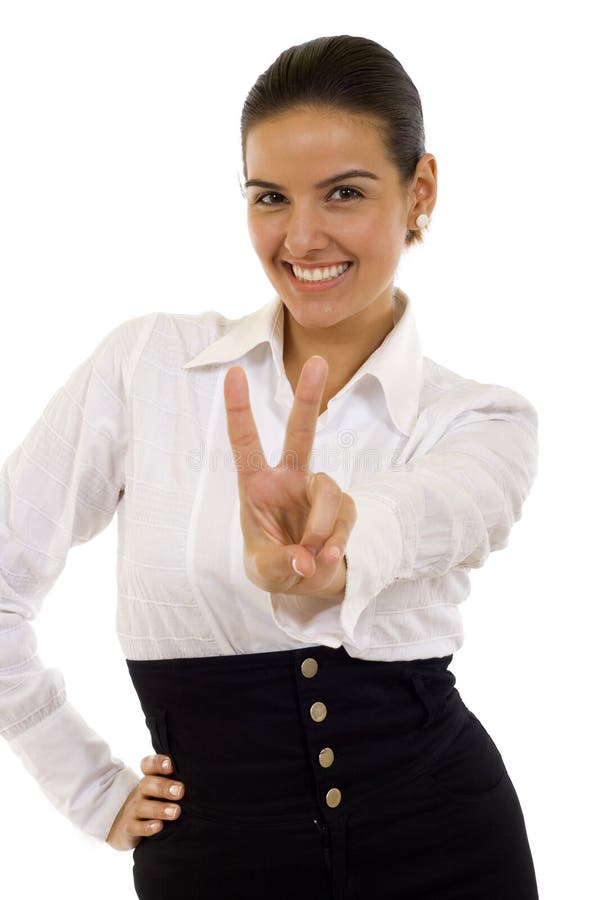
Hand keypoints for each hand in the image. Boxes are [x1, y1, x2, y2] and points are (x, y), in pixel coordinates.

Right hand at [105, 756, 184, 850]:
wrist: (123, 823)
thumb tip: (202, 781)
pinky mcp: (128, 828)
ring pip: (142, 806)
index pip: (148, 765)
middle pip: (147, 783)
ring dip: (160, 809)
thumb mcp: (161, 789)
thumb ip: (176, 782)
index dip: (158, 763)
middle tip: (180, 791)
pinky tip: (159, 827)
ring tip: (176, 812)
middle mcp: (141, 792)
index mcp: (150, 779)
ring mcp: (133, 809)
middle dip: (164, 787)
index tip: (171, 765)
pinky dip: (147, 827)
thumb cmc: (153, 802)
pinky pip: (135, 827)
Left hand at [223, 355, 355, 598]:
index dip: (239, 409)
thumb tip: (307, 557)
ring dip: (321, 526)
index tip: (234, 373)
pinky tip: (327, 558)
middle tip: (317, 362)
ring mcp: (318, 490)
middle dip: (309, 396)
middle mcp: (289, 478)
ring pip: (329, 490)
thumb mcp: (264, 570)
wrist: (308, 583)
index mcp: (257, 485)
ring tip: (313, 556)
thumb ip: (281, 564)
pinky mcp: (344, 507)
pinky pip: (345, 517)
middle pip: (302, 432)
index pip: (246, 442)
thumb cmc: (276, 565)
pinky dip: (336, 541)